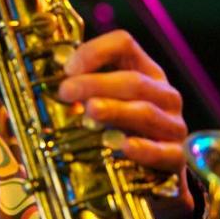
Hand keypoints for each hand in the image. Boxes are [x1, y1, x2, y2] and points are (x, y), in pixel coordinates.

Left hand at [58, 30, 194, 218]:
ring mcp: (173, 125)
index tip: (67, 68)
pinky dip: (143, 148)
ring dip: (115, 110)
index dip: (95, 50)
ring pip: (145, 111)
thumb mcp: (102, 102)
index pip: (124, 43)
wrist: (151, 175)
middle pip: (133, 80)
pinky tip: (123, 146)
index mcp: (143, 70)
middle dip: (95, 83)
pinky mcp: (177, 158)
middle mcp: (163, 94)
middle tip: (65, 91)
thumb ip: (80, 86)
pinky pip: (164, 151)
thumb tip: (42, 74)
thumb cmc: (118, 129)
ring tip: (89, 111)